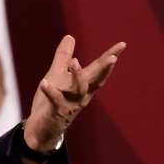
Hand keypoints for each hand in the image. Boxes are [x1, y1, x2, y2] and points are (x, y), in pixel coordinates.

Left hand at [25, 35, 125, 151]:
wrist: (41, 127)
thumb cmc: (51, 100)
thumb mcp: (56, 75)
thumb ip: (63, 57)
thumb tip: (70, 37)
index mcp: (83, 85)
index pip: (98, 69)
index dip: (110, 56)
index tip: (122, 44)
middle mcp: (81, 94)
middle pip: (96, 80)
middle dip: (104, 69)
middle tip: (112, 57)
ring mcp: (70, 104)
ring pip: (79, 90)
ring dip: (78, 76)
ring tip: (74, 61)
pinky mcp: (57, 112)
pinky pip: (56, 101)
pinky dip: (51, 91)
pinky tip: (44, 82)